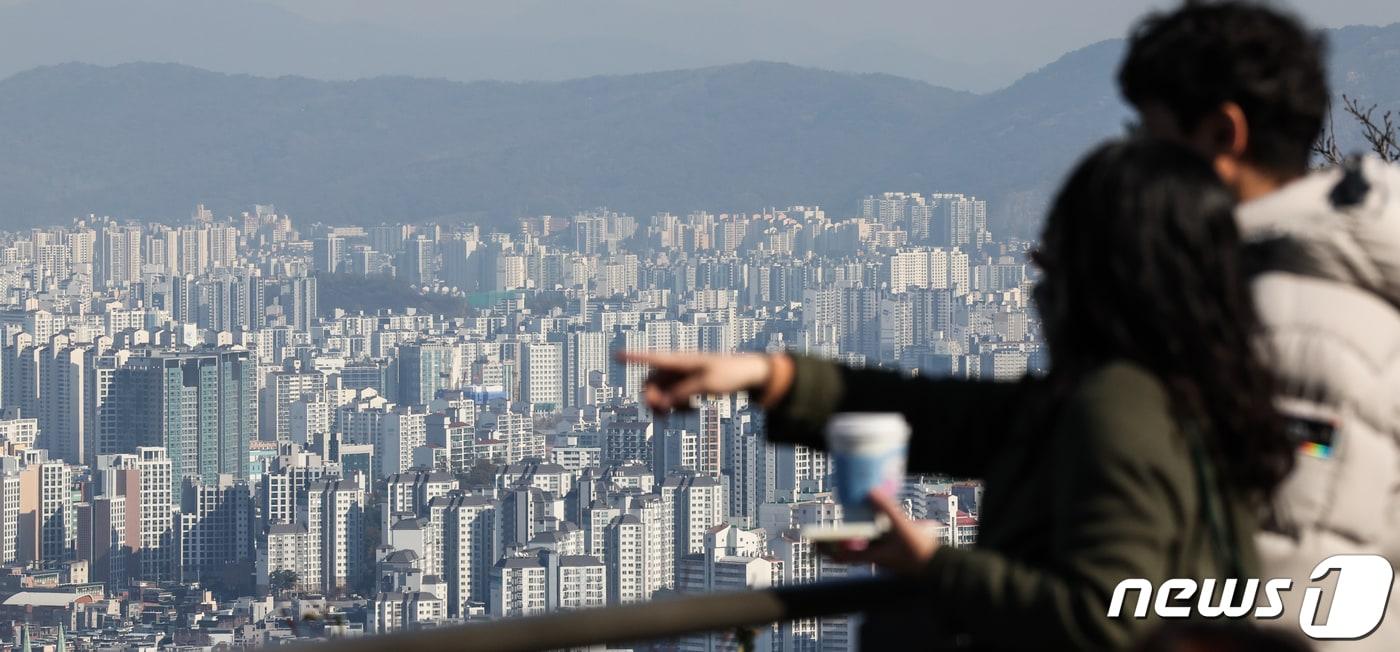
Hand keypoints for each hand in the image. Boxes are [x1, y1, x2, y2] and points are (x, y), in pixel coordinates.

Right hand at [616, 351, 775, 410]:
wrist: (750, 375)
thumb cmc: (730, 374)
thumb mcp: (707, 385)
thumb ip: (682, 394)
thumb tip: (662, 405)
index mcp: (681, 360)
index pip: (652, 358)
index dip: (633, 357)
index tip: (615, 355)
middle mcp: (678, 368)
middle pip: (651, 382)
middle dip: (652, 398)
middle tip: (662, 414)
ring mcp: (683, 378)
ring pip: (661, 393)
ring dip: (665, 406)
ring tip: (683, 414)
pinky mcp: (689, 387)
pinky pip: (674, 400)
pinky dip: (678, 408)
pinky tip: (693, 411)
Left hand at [820, 491, 939, 575]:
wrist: (941, 567)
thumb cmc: (920, 553)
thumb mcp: (902, 527)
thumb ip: (887, 509)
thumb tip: (870, 492)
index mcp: (873, 556)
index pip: (843, 556)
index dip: (826, 550)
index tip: (812, 542)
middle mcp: (877, 558)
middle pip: (852, 549)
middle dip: (840, 538)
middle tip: (828, 528)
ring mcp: (887, 556)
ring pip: (866, 545)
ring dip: (858, 534)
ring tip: (854, 519)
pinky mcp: (897, 553)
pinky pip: (880, 542)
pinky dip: (876, 532)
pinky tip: (882, 519)